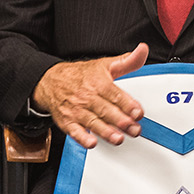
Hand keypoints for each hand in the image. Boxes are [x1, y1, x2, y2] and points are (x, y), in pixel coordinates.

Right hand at [33, 43, 148, 148]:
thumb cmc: (80, 75)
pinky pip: (75, 131)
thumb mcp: (105, 65)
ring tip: (118, 139)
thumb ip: (127, 61)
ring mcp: (76, 110)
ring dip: (106, 132)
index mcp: (98, 83)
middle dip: (122, 121)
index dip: (128, 104)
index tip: (138, 112)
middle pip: (106, 110)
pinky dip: (82, 138)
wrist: (50, 81)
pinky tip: (91, 143)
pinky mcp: (67, 122)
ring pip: (93, 122)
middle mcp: (87, 97)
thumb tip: (142, 50)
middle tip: (134, 129)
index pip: (115, 94)